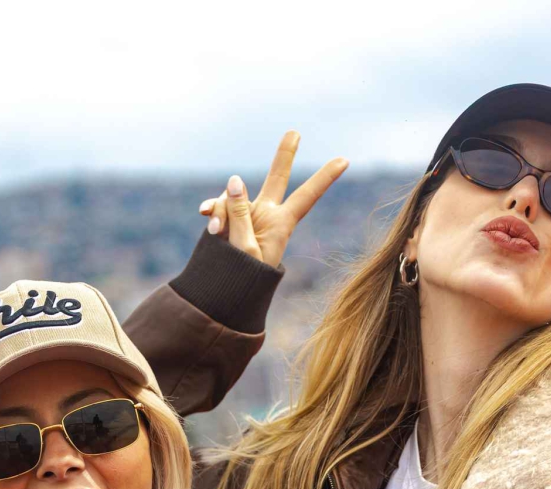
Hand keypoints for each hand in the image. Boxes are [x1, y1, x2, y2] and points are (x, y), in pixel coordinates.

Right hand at [197, 130, 347, 267]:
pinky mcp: (227, 219)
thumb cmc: (242, 278)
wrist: (222, 293)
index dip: (324, 178)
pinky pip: (218, 205)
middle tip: (295, 132)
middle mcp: (266, 214)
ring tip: (215, 231)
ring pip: (234, 196)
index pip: (307, 197)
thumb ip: (239, 212)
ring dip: (222, 209)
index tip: (345, 160)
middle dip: (284, 155)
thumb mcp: (243, 247)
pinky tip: (204, 216)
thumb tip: (235, 179)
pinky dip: (212, 210)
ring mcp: (246, 215)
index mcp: (281, 224)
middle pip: (277, 178)